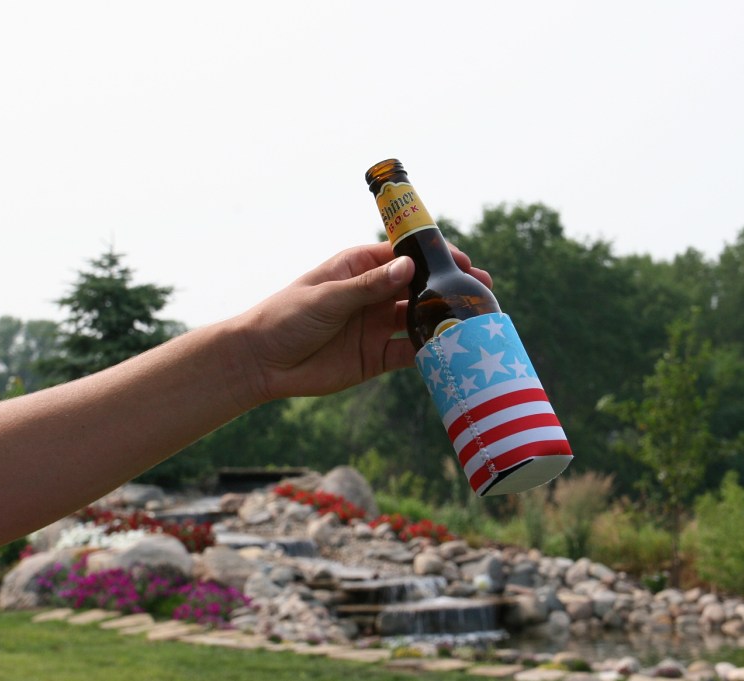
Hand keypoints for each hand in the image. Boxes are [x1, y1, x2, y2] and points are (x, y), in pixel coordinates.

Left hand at [237, 241, 491, 401]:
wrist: (262, 362)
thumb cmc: (286, 317)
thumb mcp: (328, 297)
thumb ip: (369, 286)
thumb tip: (408, 267)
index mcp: (359, 268)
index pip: (404, 256)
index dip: (434, 256)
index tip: (461, 260)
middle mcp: (373, 294)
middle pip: (420, 287)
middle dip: (449, 287)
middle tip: (482, 290)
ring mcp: (376, 325)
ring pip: (420, 319)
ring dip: (444, 319)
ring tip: (475, 320)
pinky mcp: (376, 357)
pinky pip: (410, 352)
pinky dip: (430, 351)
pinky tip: (451, 350)